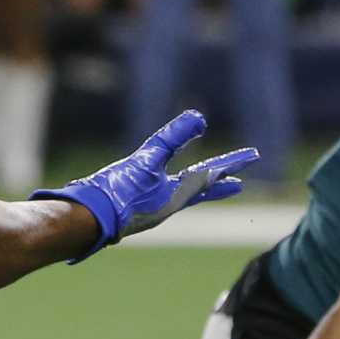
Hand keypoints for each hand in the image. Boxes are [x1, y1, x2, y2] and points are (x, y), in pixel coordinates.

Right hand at [33, 110, 257, 259]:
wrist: (86, 221)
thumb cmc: (117, 192)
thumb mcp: (146, 159)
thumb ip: (172, 138)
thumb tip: (200, 117)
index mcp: (176, 195)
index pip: (210, 174)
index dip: (232, 163)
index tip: (253, 157)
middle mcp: (168, 205)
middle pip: (200, 188)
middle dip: (220, 181)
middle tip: (239, 181)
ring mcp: (151, 210)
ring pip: (182, 195)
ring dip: (198, 188)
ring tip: (207, 184)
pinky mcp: (134, 211)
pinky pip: (162, 198)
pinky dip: (172, 191)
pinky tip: (163, 190)